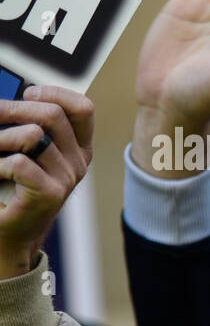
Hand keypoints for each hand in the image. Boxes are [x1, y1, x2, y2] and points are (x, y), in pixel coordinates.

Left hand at [0, 87, 93, 278]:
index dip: (55, 93)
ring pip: (32, 136)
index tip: (28, 95)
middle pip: (52, 115)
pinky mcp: (50, 194)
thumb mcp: (28, 150)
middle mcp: (78, 162)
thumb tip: (13, 99)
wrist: (10, 232)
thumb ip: (30, 125)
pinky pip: (19, 163)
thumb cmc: (12, 187)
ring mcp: (67, 179)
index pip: (83, 109)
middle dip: (13, 109)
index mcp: (79, 148)